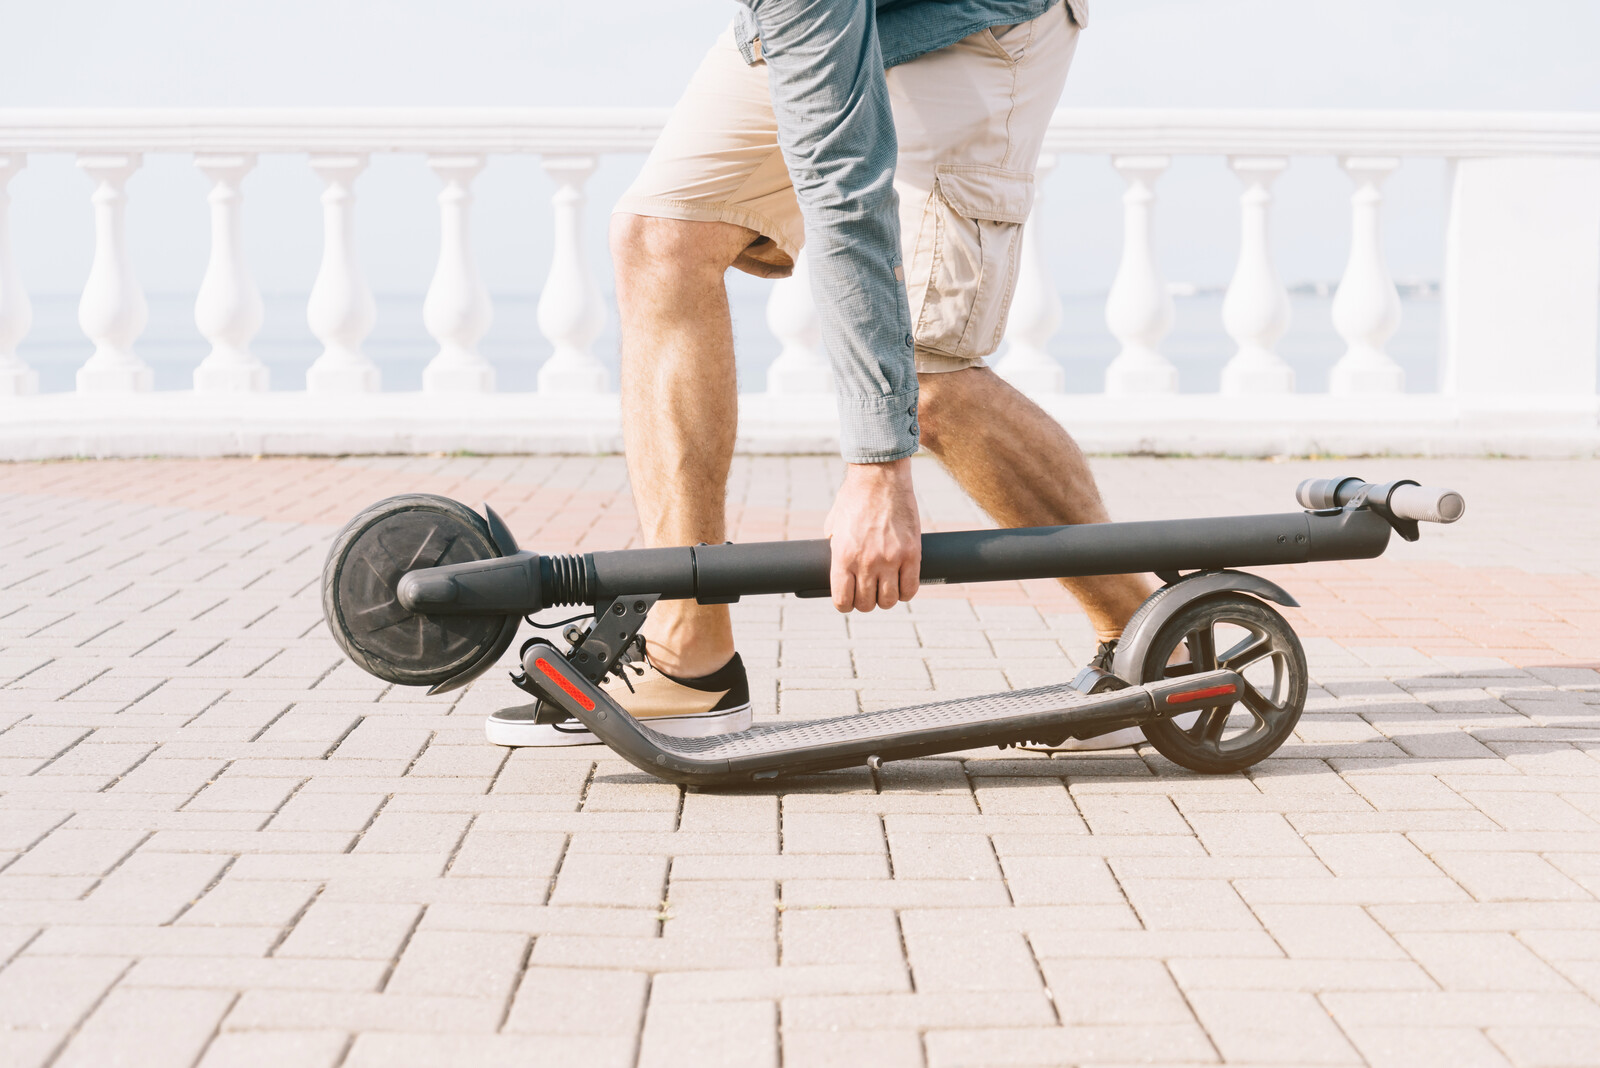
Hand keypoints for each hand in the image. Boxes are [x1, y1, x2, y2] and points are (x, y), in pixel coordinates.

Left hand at [823, 458, 921, 611]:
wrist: (880, 476)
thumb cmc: (854, 498)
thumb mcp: (834, 525)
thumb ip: (834, 548)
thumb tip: (837, 569)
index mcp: (843, 556)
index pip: (842, 600)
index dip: (845, 603)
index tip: (849, 599)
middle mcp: (866, 562)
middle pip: (866, 604)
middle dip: (866, 601)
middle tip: (869, 591)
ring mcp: (890, 559)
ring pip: (889, 601)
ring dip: (886, 599)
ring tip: (886, 588)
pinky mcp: (912, 553)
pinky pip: (910, 588)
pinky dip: (906, 592)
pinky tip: (902, 585)